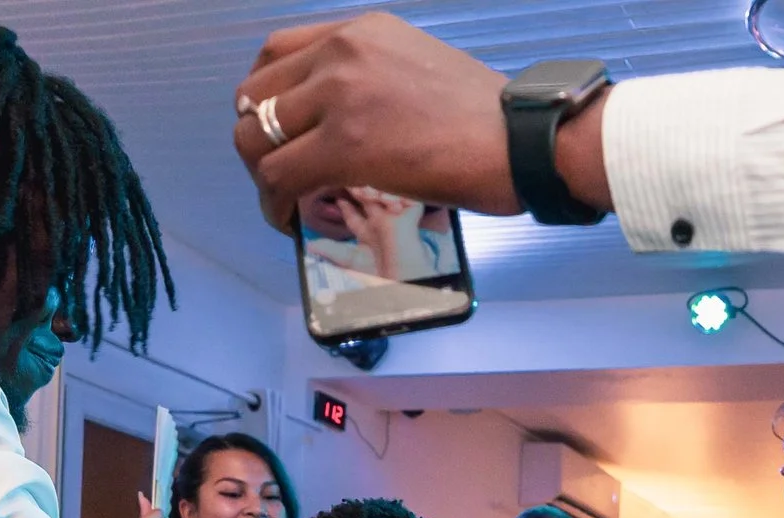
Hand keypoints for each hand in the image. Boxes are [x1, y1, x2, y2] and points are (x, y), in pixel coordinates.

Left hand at [235, 16, 609, 228]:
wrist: (528, 140)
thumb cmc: (493, 121)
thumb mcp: (423, 71)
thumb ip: (376, 84)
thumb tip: (346, 125)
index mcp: (362, 32)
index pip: (277, 53)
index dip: (266, 99)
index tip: (278, 130)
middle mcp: (343, 51)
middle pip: (256, 94)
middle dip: (257, 140)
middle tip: (279, 173)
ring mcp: (341, 94)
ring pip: (255, 136)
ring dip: (261, 175)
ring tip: (284, 201)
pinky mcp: (345, 144)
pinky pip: (279, 177)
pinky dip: (274, 204)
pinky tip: (290, 220)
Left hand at [330, 187, 416, 279]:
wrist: (403, 274)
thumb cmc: (381, 272)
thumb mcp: (351, 260)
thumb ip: (332, 251)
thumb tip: (311, 246)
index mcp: (369, 235)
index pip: (354, 216)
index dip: (345, 207)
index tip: (338, 200)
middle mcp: (382, 223)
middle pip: (368, 199)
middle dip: (359, 191)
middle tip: (351, 187)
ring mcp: (397, 218)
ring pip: (383, 194)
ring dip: (372, 191)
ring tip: (364, 192)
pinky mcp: (411, 214)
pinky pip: (404, 195)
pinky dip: (393, 195)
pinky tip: (384, 200)